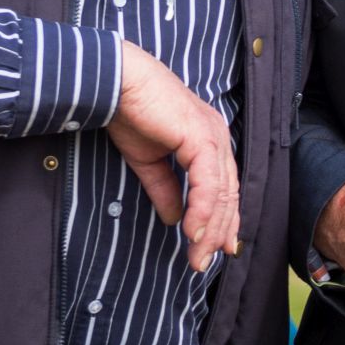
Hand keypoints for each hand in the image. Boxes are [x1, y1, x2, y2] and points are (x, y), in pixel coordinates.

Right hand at [107, 42, 239, 273]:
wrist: (117, 83)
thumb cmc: (131, 113)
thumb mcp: (149, 161)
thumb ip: (164, 189)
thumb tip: (174, 219)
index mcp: (209, 140)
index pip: (224, 187)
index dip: (223, 219)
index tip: (216, 248)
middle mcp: (218, 137)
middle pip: (228, 194)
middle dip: (218, 232)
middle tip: (203, 261)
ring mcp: (213, 136)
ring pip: (221, 193)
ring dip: (210, 228)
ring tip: (197, 255)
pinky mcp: (201, 137)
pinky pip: (208, 183)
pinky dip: (202, 210)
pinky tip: (193, 231)